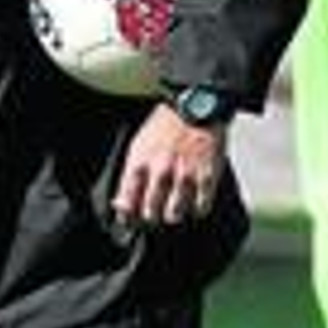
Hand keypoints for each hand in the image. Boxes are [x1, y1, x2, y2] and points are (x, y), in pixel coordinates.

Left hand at [112, 103, 227, 226]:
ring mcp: (184, 176)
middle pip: (150, 214)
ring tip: (175, 206)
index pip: (127, 203)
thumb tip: (120, 206)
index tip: (131, 220)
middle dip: (151, 218)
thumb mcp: (138, 147)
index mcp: (140, 164)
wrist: (196, 107)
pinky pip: (200, 209)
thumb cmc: (164, 128)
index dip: (128, 217)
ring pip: (174, 215)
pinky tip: (194, 200)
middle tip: (155, 213)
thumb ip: (128, 177)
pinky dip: (197, 209)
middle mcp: (161, 172)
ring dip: (173, 214)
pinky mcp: (207, 178)